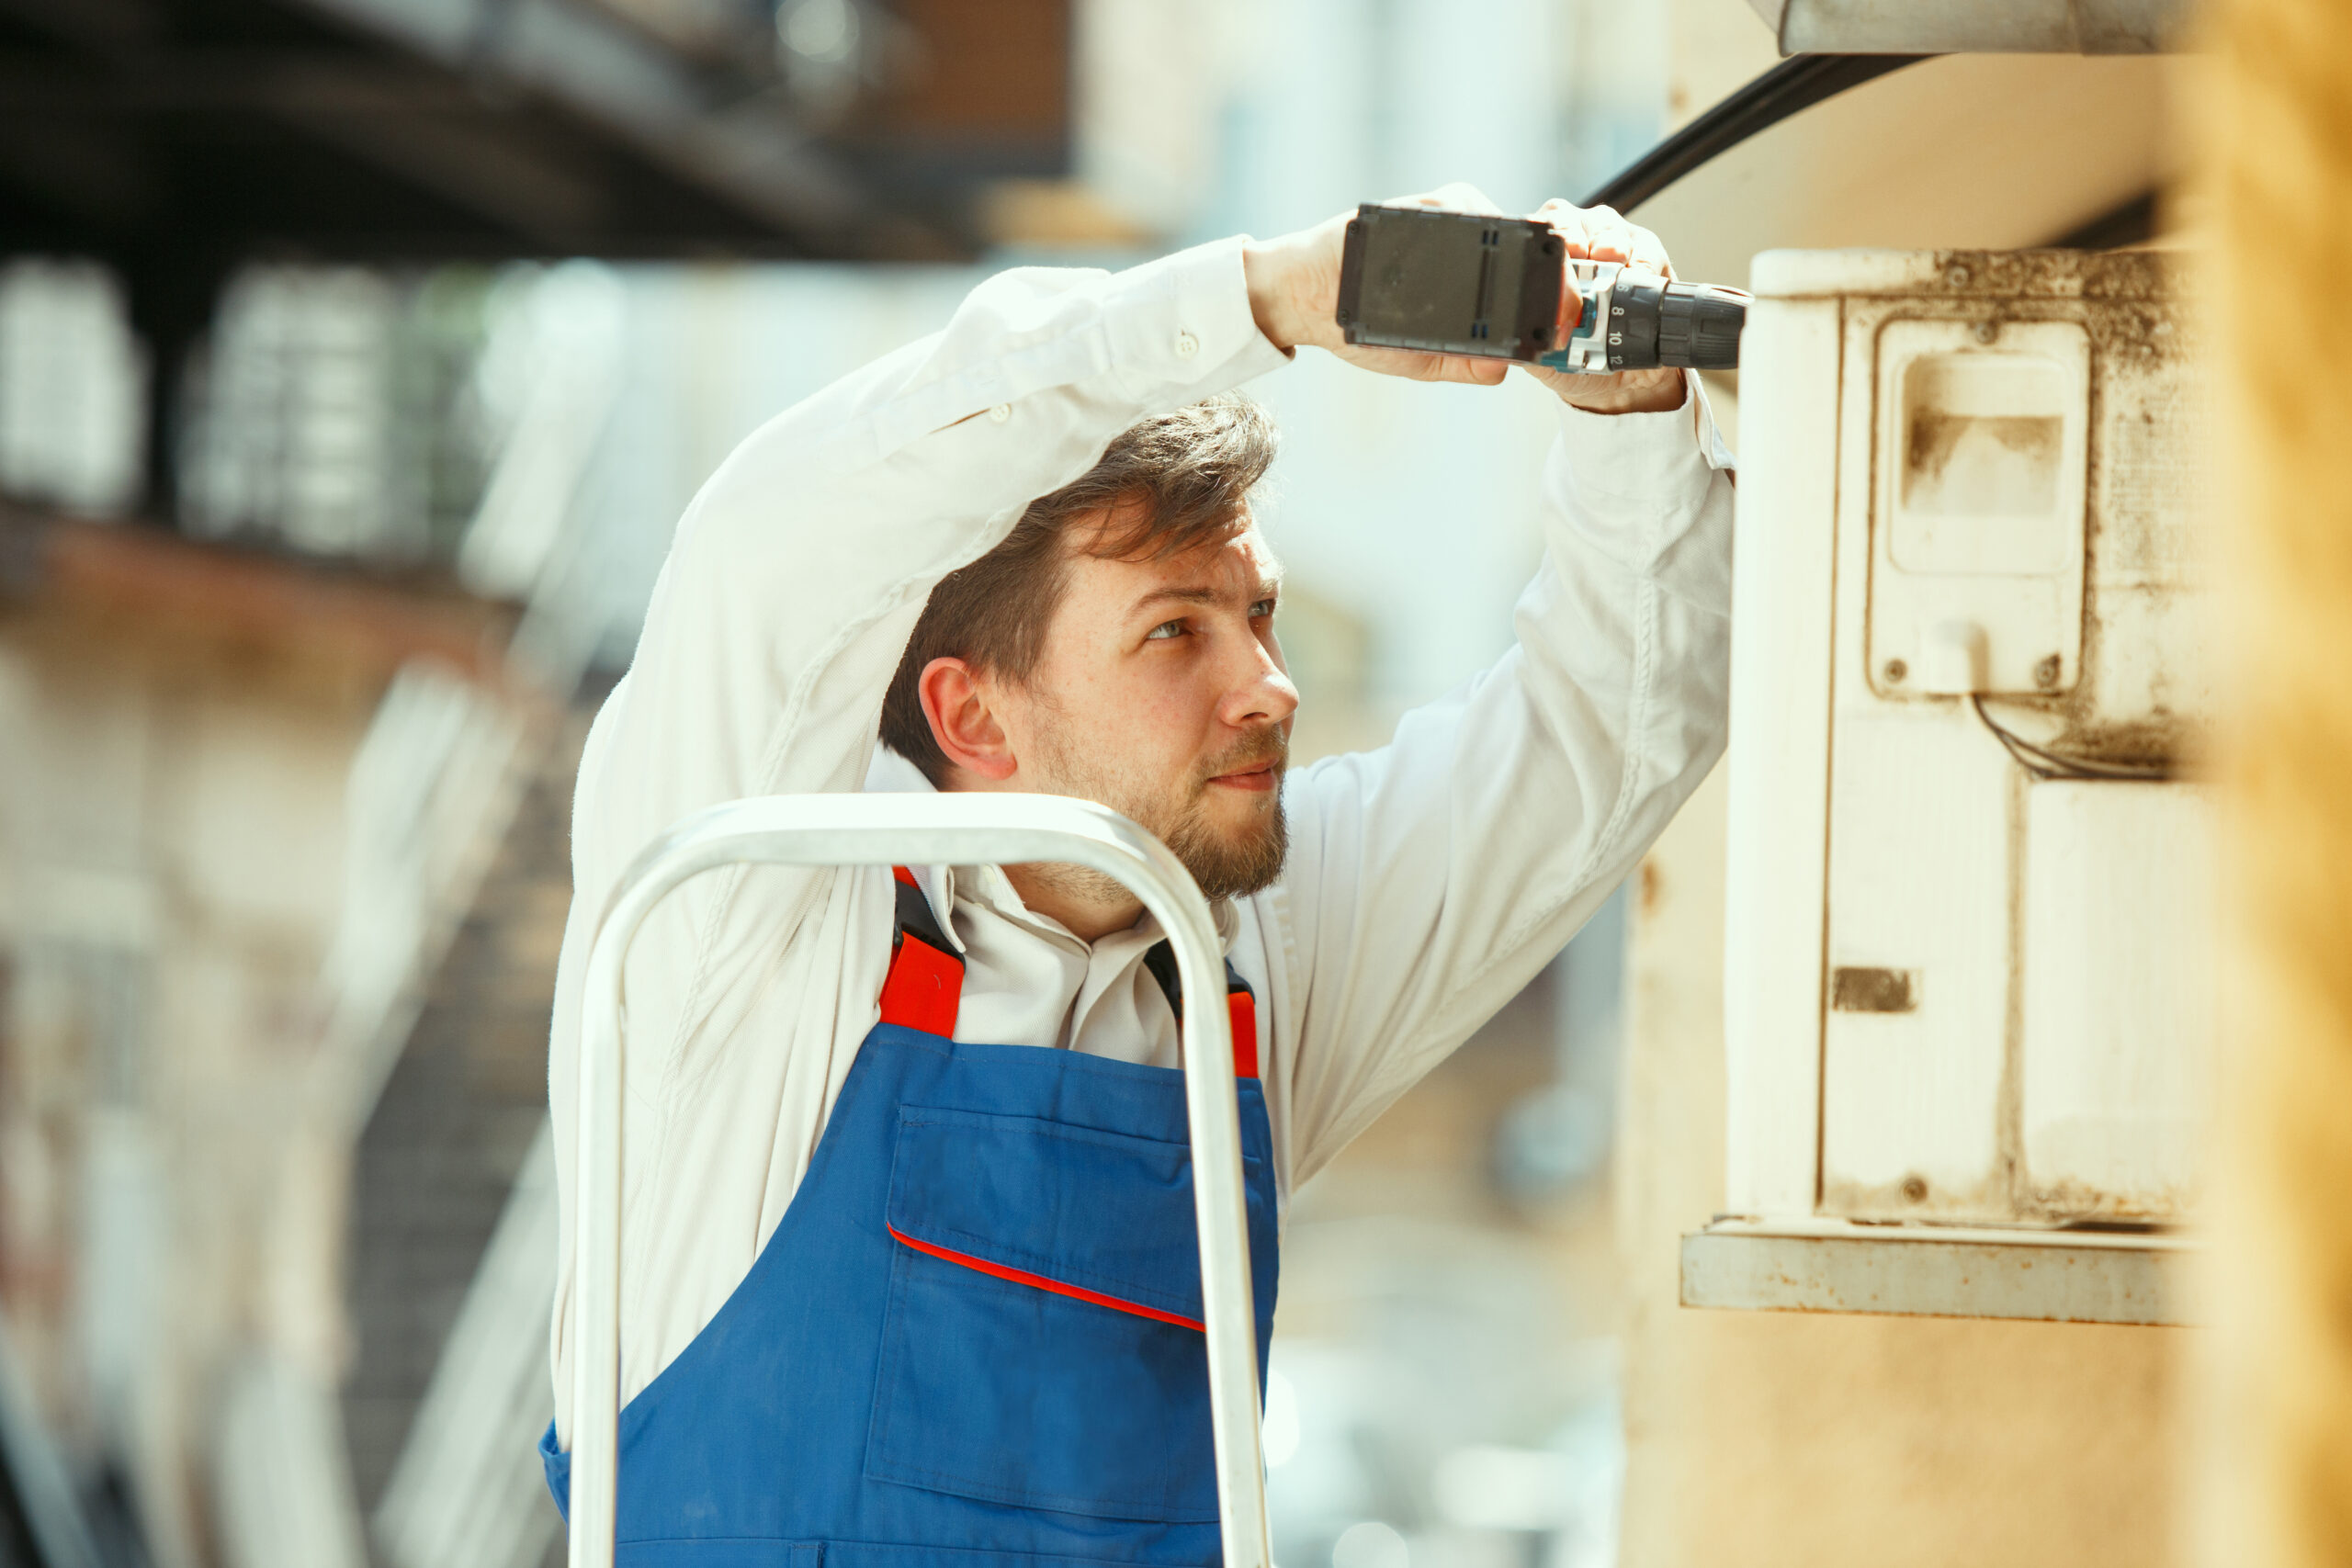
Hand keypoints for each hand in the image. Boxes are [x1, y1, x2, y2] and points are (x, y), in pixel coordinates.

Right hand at [1242, 186, 1687, 415]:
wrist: (1305, 296)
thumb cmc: (1357, 326)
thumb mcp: (1417, 357)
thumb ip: (1462, 363)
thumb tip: (1504, 371)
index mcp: (1464, 283)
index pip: (1521, 281)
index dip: (1553, 295)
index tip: (1570, 314)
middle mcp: (1462, 249)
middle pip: (1523, 248)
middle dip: (1552, 271)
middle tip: (1567, 297)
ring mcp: (1447, 225)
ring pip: (1505, 226)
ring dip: (1526, 248)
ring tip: (1543, 269)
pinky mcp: (1428, 206)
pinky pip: (1470, 206)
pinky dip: (1485, 221)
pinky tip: (1484, 243)